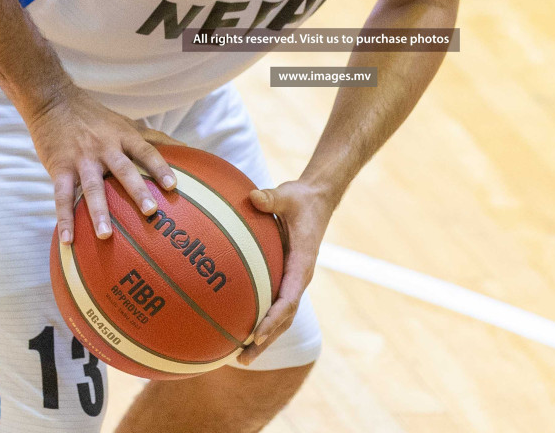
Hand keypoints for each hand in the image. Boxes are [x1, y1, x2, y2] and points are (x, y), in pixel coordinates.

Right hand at [22, 89, 178, 244]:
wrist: (53, 102)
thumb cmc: (95, 117)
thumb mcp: (126, 122)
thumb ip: (154, 137)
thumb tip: (187, 149)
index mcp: (122, 136)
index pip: (146, 151)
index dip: (160, 167)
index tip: (173, 185)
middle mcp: (104, 147)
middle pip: (123, 169)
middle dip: (137, 190)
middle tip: (151, 211)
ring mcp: (82, 159)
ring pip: (92, 186)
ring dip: (99, 211)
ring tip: (105, 236)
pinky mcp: (60, 168)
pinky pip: (62, 195)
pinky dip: (64, 218)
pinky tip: (68, 239)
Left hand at [238, 180, 335, 364]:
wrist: (317, 200)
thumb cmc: (301, 199)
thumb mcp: (288, 195)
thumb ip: (271, 198)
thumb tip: (254, 197)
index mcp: (302, 264)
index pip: (289, 298)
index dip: (273, 318)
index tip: (256, 334)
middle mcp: (299, 278)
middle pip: (285, 318)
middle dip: (265, 340)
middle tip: (243, 358)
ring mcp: (293, 280)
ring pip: (281, 317)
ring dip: (263, 338)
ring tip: (239, 357)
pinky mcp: (286, 277)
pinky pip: (273, 303)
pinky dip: (260, 320)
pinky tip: (238, 327)